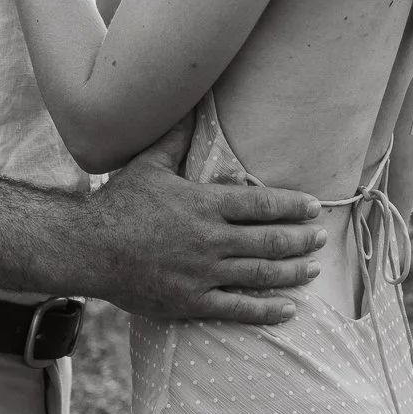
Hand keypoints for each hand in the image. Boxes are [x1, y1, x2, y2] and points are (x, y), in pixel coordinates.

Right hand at [81, 123, 325, 323]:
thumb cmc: (120, 202)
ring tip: (314, 269)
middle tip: (322, 237)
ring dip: (292, 271)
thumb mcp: (149, 163)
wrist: (91, 248)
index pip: (260, 203)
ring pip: (259, 274)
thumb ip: (176, 138)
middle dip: (300, 239)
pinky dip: (266, 309)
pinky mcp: (192, 301)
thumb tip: (192, 104)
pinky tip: (288, 308)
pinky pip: (237, 309)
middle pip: (268, 240)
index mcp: (203, 204)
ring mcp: (203, 273)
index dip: (291, 205)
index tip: (313, 206)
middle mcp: (210, 240)